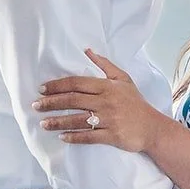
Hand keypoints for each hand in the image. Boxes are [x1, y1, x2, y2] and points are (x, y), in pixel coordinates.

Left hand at [33, 49, 165, 154]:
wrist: (153, 127)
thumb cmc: (136, 103)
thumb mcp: (123, 79)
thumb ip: (105, 65)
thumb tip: (87, 51)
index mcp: (107, 86)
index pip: (77, 83)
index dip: (58, 85)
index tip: (42, 89)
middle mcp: (106, 101)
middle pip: (73, 100)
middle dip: (52, 102)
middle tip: (36, 105)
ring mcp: (109, 119)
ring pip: (78, 119)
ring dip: (58, 121)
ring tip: (43, 123)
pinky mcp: (112, 136)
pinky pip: (89, 137)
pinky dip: (74, 137)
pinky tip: (62, 137)